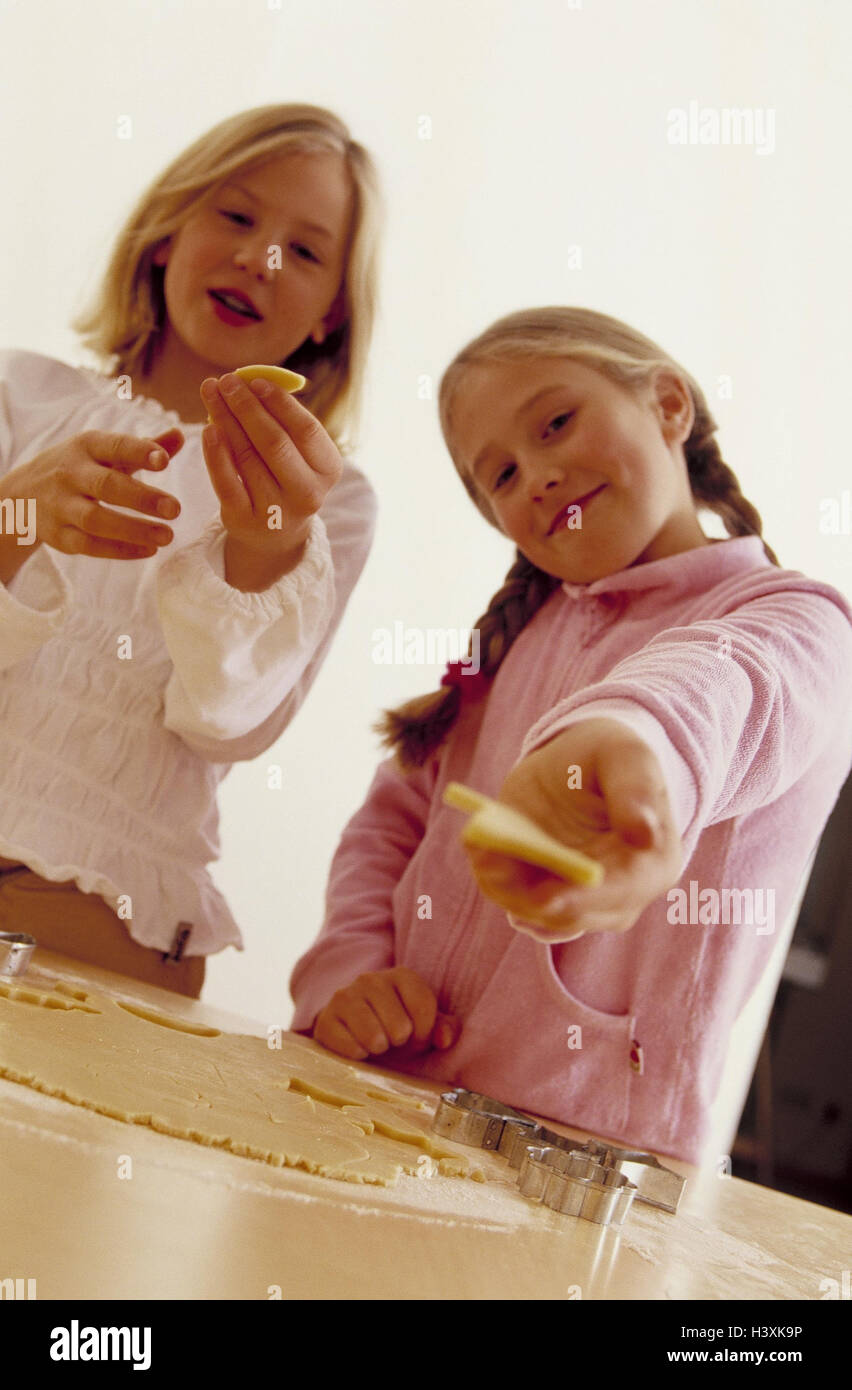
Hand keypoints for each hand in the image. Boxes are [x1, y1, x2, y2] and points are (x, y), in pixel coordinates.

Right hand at [0, 428, 181, 576]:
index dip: (139, 452)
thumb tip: (181, 435)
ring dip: (133, 530)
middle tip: (176, 509)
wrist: (24, 493)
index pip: (114, 447)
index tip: (164, 461)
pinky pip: (89, 545)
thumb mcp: (105, 452)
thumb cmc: (81, 469)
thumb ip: (144, 447)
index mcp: (87, 447)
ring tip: (167, 536)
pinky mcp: (58, 535)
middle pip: (106, 486)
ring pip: (95, 520)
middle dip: (141, 498)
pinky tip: (149, 550)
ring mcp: (61, 506)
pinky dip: (120, 550)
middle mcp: (71, 474)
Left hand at [200, 372, 342, 580]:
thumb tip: (251, 378)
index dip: (279, 402)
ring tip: (210, 394)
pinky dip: (215, 454)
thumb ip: (283, 419)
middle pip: (274, 442)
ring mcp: (277, 511)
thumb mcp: (298, 452)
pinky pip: (226, 482)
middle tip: (226, 381)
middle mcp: (308, 493)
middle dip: (246, 406)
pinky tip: (207, 429)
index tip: (255, 380)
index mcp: (328, 469)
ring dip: (225, 420)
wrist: (275, 532)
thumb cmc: (285, 476)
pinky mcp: (246, 520)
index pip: (305, 429)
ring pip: (246, 457)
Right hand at [312, 966, 460, 1062]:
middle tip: (392, 1040)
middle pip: (400, 1027)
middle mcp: (371, 979)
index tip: (415, 1037)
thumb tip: (445, 1038)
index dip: (424, 1033)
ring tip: (376, 1043)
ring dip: (379, 1049)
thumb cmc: (397, 1028)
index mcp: (401, 976)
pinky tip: (357, 1047)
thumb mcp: (425, 1028)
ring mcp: (344, 996)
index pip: (424, 1008)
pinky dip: (358, 1055)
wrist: (354, 1032)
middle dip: (400, 1042)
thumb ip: (444, 1029)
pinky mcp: (325, 1019)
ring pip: (374, 1037)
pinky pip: (350, 1047)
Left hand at [464, 718, 682, 942]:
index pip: (623, 890)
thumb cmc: (612, 758)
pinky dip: (500, 887)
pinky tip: (483, 859)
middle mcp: (624, 895)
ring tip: (481, 851)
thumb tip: (644, 834)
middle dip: (529, 894)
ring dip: (507, 889)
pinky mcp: (550, 898)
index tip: (544, 896)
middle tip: (490, 864)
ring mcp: (585, 904)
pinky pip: (523, 908)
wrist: (582, 767)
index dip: (583, 896)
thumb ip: (636, 790)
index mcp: (655, 862)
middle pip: (575, 913)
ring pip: (543, 915)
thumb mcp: (626, 756)